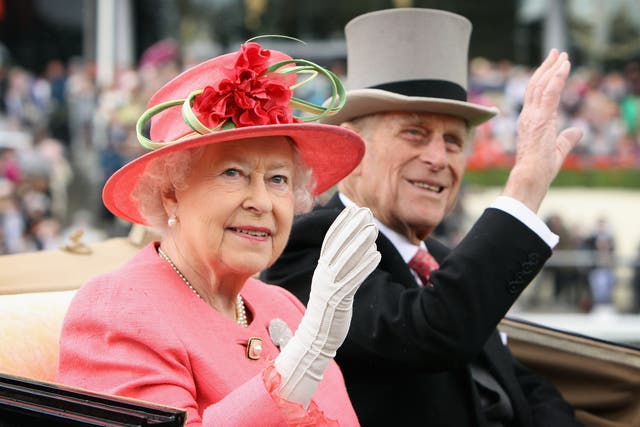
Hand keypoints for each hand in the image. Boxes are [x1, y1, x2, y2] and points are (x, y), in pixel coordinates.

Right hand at [274, 206, 380, 406]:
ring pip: (345, 260)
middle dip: (352, 227)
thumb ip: (338, 268)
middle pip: (338, 246)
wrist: (315, 338)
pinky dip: (364, 266)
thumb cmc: (327, 310)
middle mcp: (323, 275)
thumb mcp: (330, 285)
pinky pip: (352, 280)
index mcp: (321, 270)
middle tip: (366, 212)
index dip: (341, 224)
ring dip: (360, 243)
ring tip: (373, 229)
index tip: (352, 210)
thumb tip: (352, 250)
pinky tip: (376, 256)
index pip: (330, 241)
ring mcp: (329, 287)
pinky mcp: (338, 300)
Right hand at [503, 49, 582, 211]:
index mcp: (530, 122)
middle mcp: (528, 115)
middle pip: (536, 85)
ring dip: (553, 67)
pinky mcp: (541, 117)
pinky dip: (557, 77)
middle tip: (556, 53)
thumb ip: (567, 139)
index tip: (553, 66)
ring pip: (542, 85)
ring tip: (562, 54)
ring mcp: (533, 115)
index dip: (544, 79)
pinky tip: (564, 66)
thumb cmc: (540, 169)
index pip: (535, 95)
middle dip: (546, 67)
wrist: (530, 175)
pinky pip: (549, 92)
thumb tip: (578, 130)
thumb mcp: (558, 150)